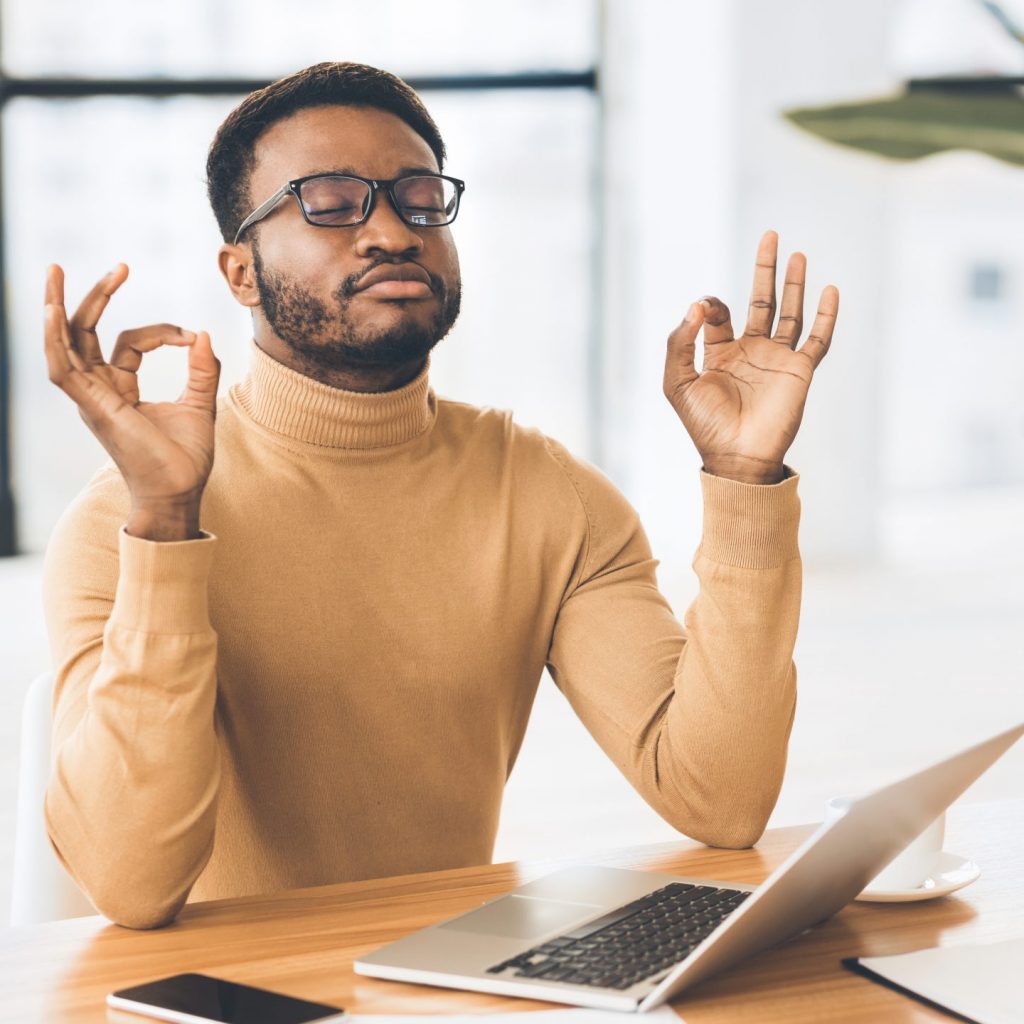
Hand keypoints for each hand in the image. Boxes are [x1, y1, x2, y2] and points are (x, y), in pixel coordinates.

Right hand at [43, 263, 220, 539]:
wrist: (180, 493)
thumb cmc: (186, 460)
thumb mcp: (200, 406)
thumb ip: (202, 370)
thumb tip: (202, 334)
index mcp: (120, 390)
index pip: (129, 343)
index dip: (162, 332)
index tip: (190, 336)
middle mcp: (99, 391)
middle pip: (87, 333)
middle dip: (97, 296)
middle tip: (122, 266)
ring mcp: (92, 399)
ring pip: (66, 343)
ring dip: (58, 305)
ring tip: (55, 269)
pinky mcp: (92, 408)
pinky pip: (62, 369)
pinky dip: (55, 339)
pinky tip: (52, 310)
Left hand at [662, 231, 838, 484]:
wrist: (736, 457)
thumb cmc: (703, 425)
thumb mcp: (676, 382)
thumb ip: (679, 343)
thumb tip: (696, 305)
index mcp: (720, 354)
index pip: (719, 314)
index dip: (710, 306)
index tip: (704, 310)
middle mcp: (750, 352)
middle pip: (760, 301)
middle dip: (764, 269)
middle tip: (770, 236)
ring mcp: (777, 360)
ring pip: (789, 313)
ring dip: (793, 284)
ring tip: (797, 254)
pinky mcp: (799, 371)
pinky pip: (817, 338)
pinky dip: (826, 315)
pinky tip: (829, 290)